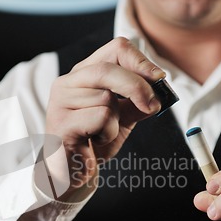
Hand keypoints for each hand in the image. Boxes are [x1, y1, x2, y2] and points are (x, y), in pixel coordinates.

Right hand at [45, 37, 164, 194]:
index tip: (160, 78)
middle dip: (138, 87)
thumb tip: (160, 87)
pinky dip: (108, 132)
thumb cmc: (95, 141)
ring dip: (116, 120)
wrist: (72, 171)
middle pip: (108, 69)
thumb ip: (138, 101)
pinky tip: (94, 142)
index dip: (141, 61)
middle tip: (154, 106)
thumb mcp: (123, 117)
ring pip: (106, 98)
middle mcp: (67, 82)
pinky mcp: (61, 123)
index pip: (116, 49)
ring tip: (102, 133)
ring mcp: (60, 102)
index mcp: (83, 74)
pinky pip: (100, 118)